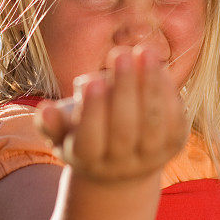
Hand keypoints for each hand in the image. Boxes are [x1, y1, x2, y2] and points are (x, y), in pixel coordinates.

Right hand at [34, 46, 190, 184]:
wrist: (122, 167)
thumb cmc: (83, 137)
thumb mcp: (62, 135)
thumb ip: (52, 122)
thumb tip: (45, 109)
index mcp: (87, 160)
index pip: (89, 140)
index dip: (92, 111)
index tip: (92, 81)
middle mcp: (120, 164)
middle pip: (124, 131)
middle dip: (124, 90)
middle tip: (120, 53)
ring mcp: (149, 158)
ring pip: (153, 126)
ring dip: (150, 87)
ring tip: (145, 52)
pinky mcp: (173, 147)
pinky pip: (174, 122)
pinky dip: (168, 94)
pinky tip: (159, 68)